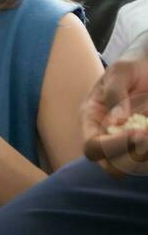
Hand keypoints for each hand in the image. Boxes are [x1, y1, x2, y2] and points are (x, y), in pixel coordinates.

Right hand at [82, 54, 147, 176]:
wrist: (146, 67)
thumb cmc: (130, 68)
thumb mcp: (120, 72)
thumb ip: (115, 94)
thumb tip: (116, 121)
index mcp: (91, 120)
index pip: (93, 147)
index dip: (113, 145)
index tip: (139, 131)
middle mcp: (106, 137)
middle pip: (113, 167)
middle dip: (135, 156)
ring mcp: (126, 144)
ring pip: (134, 167)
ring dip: (146, 154)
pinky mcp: (142, 146)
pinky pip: (146, 161)